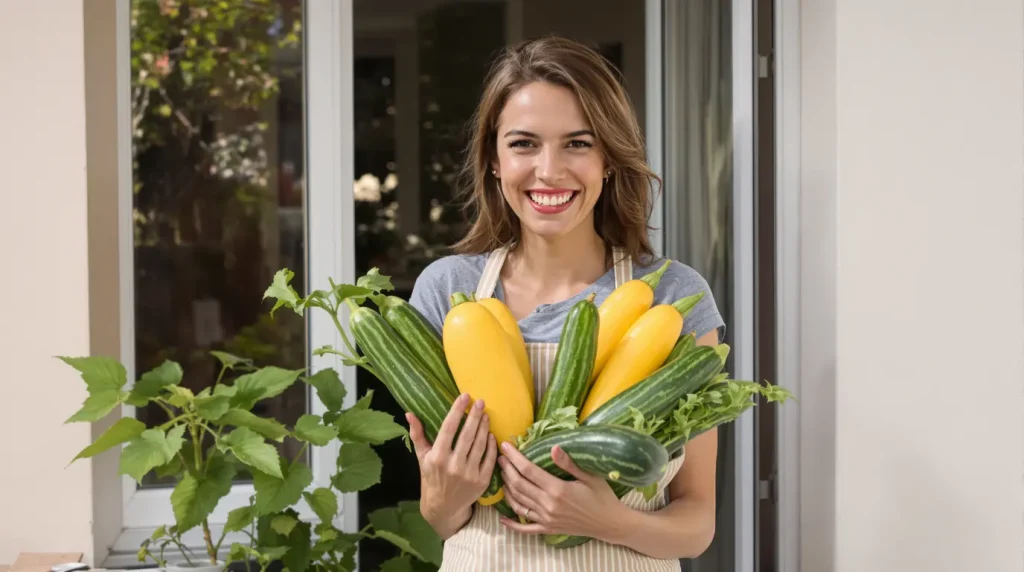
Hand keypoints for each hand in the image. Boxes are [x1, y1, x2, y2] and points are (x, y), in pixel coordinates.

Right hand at [407, 393, 497, 538]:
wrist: (444, 508)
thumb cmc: (431, 478)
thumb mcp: (422, 457)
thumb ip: (417, 434)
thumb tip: (409, 413)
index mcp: (437, 457)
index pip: (448, 429)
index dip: (457, 411)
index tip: (464, 396)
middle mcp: (453, 465)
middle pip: (467, 435)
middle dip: (474, 416)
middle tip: (480, 401)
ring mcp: (469, 474)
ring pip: (479, 445)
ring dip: (484, 427)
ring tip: (485, 414)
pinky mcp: (482, 481)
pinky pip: (489, 458)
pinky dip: (490, 445)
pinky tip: (490, 434)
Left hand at [497, 442, 626, 541]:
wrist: (609, 523)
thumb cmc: (602, 496)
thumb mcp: (589, 476)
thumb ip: (569, 463)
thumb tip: (553, 447)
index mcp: (557, 489)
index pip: (529, 470)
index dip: (515, 457)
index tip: (506, 446)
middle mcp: (548, 505)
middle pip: (519, 485)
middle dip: (507, 470)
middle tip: (500, 457)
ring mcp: (546, 519)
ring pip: (518, 503)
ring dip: (507, 489)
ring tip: (502, 476)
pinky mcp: (548, 529)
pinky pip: (526, 528)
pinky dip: (512, 524)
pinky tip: (502, 519)